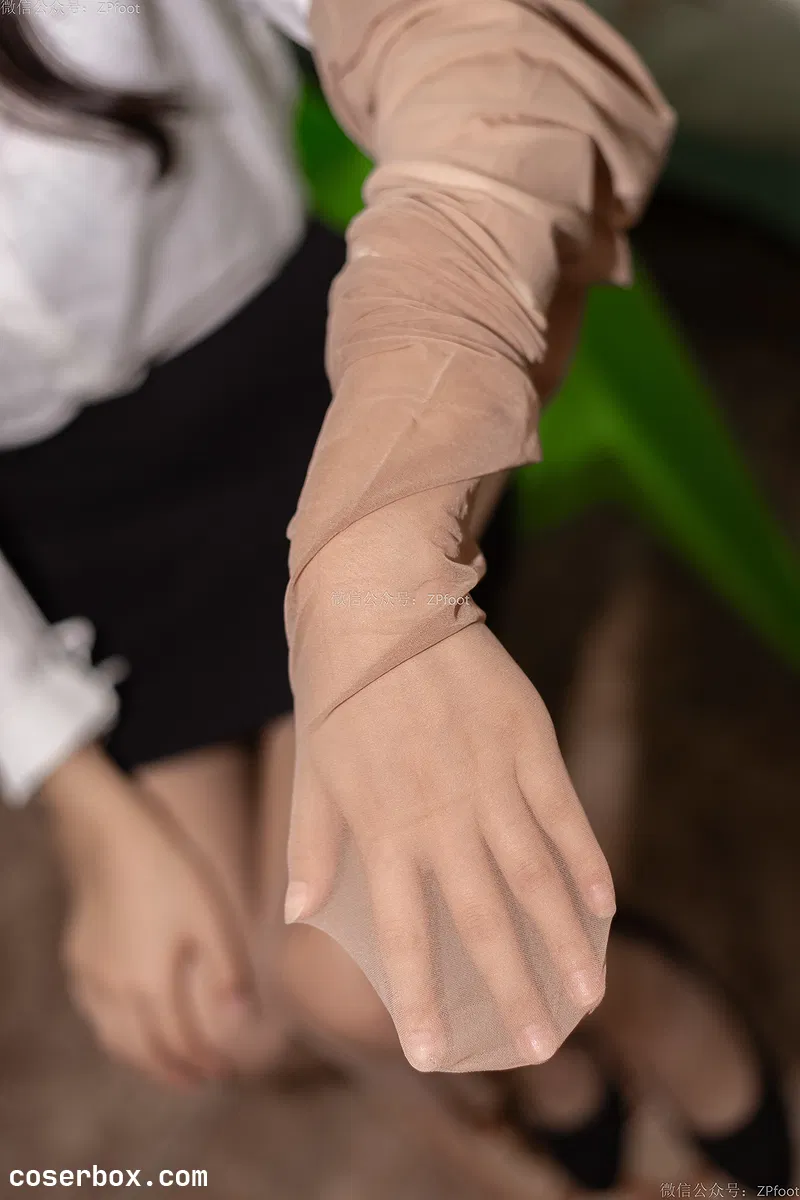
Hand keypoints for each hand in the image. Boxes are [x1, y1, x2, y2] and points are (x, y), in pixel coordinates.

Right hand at [41, 746, 255, 1088]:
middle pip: (142, 1051)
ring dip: (141, 1058)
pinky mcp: (78, 955)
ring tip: (166, 1062)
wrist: (111, 832)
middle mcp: (113, 990)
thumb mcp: (212, 919)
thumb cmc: (170, 872)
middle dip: (173, 1071)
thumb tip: (241, 1026)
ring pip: (112, 1037)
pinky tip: (128, 1020)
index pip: (179, 1044)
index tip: (226, 1073)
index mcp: (150, 985)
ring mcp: (90, 974)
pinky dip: (115, 1030)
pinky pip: (94, 1011)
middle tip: (199, 1080)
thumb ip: (226, 975)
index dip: (204, 1062)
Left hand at [287, 623, 615, 1072]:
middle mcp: (439, 814)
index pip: (401, 933)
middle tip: (538, 1047)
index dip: (420, 997)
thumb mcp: (311, 768)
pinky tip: (602, 907)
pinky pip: (563, 814)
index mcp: (380, 827)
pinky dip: (584, 862)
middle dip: (510, 991)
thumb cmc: (336, 688)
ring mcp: (489, 778)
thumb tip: (297, 911)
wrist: (380, 598)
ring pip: (535, 877)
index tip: (435, 1054)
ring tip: (585, 995)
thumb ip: (311, 843)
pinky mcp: (527, 741)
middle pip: (481, 920)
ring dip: (562, 942)